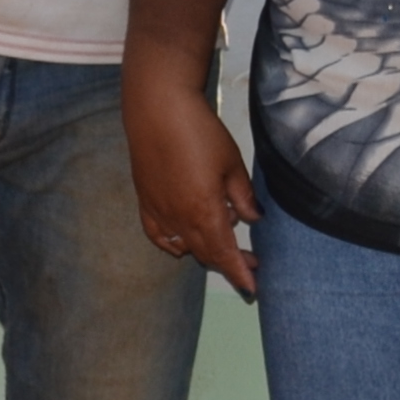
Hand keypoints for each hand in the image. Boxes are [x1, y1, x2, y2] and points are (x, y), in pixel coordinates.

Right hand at [124, 72, 260, 298]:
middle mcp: (180, 219)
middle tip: (250, 262)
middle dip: (228, 263)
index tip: (252, 288)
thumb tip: (254, 219)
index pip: (225, 254)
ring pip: (184, 246)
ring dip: (205, 252)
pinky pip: (159, 235)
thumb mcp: (232, 163)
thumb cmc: (200, 132)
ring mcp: (159, 212)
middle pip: (206, 253)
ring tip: (224, 245)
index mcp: (205, 212)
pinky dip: (173, 245)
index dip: (239, 273)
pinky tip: (183, 245)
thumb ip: (243, 196)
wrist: (158, 111)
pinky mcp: (145, 202)